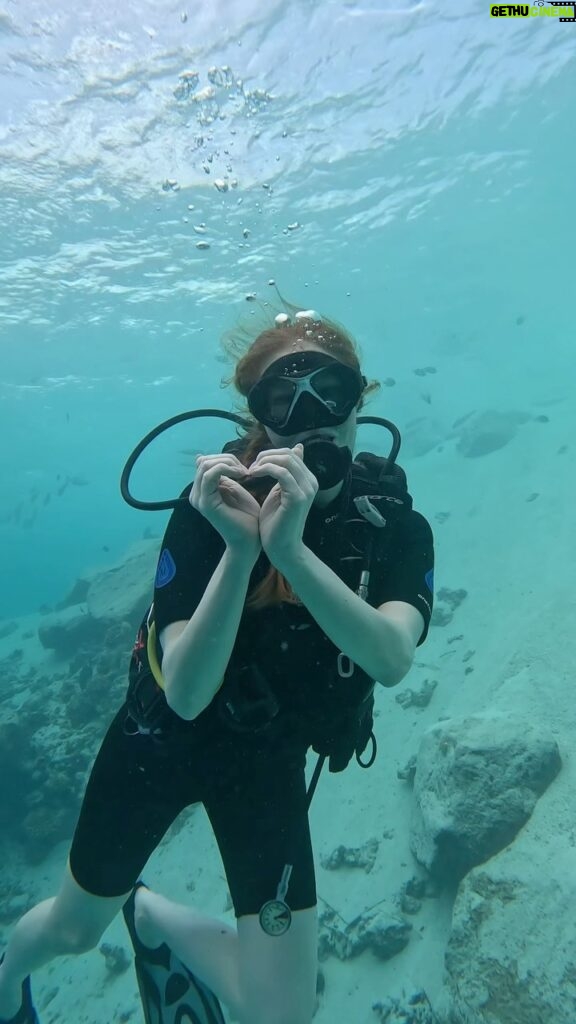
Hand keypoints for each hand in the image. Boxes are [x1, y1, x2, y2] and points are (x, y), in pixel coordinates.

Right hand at [190, 453, 261, 555]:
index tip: (243, 469)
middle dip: (227, 459)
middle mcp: (196, 495)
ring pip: (206, 465)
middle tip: (245, 470)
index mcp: (202, 491)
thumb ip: (221, 475)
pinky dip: (227, 468)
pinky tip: (242, 475)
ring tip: (244, 473)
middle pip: (204, 461)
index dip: (224, 459)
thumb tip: (200, 457)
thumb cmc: (246, 516)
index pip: (204, 462)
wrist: (251, 539)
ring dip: (228, 463)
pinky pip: (210, 475)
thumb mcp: (233, 488)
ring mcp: (200, 499)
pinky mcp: (207, 503)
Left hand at [246, 443, 317, 566]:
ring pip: (286, 460)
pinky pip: (281, 473)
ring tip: (250, 471)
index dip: (270, 455)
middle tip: (251, 466)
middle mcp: (311, 482)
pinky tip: (253, 475)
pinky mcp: (297, 497)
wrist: (282, 549)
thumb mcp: (279, 493)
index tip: (255, 465)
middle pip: (288, 454)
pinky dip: (265, 470)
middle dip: (266, 456)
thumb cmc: (277, 524)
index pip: (291, 454)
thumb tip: (290, 454)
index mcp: (308, 480)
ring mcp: (306, 489)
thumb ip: (283, 475)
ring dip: (264, 462)